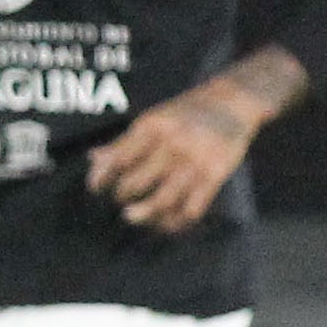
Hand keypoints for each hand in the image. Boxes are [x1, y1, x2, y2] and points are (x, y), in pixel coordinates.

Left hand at [86, 85, 253, 232]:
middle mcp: (172, 144)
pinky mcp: (215, 175)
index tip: (95, 189)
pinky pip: (191, 209)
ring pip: (162, 201)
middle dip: (122, 197)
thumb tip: (93, 160)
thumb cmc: (185, 112)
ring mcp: (194, 161)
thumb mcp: (153, 119)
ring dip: (145, 215)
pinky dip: (176, 222)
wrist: (233, 102)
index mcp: (152, 127)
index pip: (118, 159)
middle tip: (121, 201)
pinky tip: (166, 224)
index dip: (102, 179)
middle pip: (136, 184)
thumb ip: (123, 142)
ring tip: (136, 217)